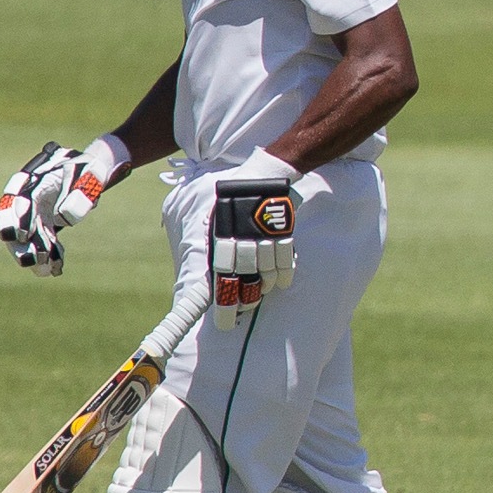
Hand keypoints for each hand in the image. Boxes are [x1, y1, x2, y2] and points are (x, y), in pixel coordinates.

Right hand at [0, 133, 128, 275]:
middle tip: (28, 261)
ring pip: (27, 237)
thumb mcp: (91, 174)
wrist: (92, 169)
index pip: (20, 200)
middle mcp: (29, 197)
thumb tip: (63, 216)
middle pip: (16, 222)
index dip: (19, 218)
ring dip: (33, 255)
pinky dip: (47, 255)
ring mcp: (34, 212)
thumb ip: (80, 192)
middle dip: (19, 243)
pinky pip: (41, 241)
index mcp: (36, 180)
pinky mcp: (42, 224)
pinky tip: (56, 269)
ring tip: (45, 271)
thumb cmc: (90, 168)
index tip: (22, 235)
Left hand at [207, 154, 301, 329]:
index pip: (222, 273)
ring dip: (263, 287)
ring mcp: (264, 235)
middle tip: (235, 318)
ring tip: (258, 296)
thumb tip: (207, 262)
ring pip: (266, 270)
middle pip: (244, 277)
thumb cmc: (235, 196)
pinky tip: (280, 282)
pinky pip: (284, 258)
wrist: (264, 174)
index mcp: (223, 234)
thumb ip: (212, 237)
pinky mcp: (283, 231)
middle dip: (240, 301)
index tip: (221, 317)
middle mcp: (243, 237)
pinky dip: (284, 272)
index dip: (223, 297)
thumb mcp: (215, 213)